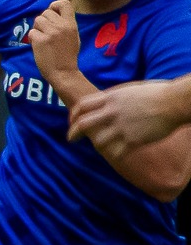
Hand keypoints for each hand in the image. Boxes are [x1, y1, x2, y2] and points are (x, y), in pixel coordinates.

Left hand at [27, 0, 79, 80]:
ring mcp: (51, 33)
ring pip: (37, 20)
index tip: (52, 11)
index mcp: (71, 24)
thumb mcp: (73, 36)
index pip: (64, 4)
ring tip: (43, 38)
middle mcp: (61, 26)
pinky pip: (32, 32)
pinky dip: (33, 38)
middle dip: (43, 21)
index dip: (55, 5)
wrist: (63, 72)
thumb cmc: (68, 55)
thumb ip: (65, 24)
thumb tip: (54, 12)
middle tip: (46, 32)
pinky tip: (39, 46)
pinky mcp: (40, 40)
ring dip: (37, 28)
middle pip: (46, 12)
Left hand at [68, 78, 190, 152]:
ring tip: (99, 146)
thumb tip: (104, 102)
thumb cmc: (156, 93)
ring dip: (96, 144)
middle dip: (73, 133)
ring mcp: (121, 127)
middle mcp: (112, 112)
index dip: (73, 114)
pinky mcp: (133, 140)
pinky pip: (115, 153)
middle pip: (83, 124)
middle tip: (71, 139)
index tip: (72, 121)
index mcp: (111, 98)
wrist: (174, 102)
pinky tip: (116, 154)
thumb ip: (114, 98)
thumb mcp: (129, 90)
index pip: (82, 106)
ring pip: (97, 141)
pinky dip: (113, 155)